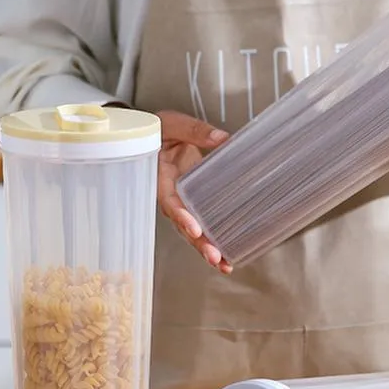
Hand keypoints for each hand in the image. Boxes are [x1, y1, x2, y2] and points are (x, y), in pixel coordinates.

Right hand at [156, 110, 232, 272]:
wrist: (159, 135)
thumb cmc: (160, 130)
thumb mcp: (172, 124)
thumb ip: (194, 130)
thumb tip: (222, 139)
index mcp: (160, 177)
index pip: (169, 201)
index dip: (181, 216)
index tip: (194, 228)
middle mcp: (170, 195)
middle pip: (181, 224)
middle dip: (197, 242)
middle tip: (214, 257)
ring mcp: (182, 202)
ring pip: (192, 231)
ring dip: (207, 249)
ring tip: (224, 265)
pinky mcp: (193, 204)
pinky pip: (202, 225)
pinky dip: (214, 240)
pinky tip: (229, 255)